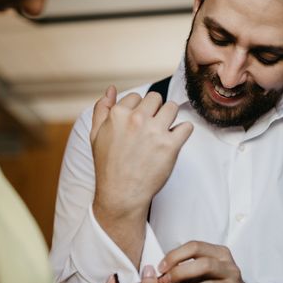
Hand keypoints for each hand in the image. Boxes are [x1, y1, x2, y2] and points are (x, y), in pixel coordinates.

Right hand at [90, 87, 192, 220]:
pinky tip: (173, 141)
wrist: (121, 194)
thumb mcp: (95, 135)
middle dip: (155, 111)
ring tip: (163, 133)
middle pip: (156, 98)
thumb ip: (102, 109)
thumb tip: (111, 88)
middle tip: (151, 128)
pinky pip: (186, 127)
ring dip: (170, 118)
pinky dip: (183, 133)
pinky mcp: (170, 146)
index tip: (138, 125)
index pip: (137, 96)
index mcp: (118, 114)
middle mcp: (136, 119)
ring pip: (172, 107)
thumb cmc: (108, 165)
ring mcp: (154, 132)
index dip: (138, 110)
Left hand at [158, 241, 255, 282]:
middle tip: (164, 282)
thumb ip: (186, 267)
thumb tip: (160, 270)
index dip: (175, 256)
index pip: (195, 247)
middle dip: (179, 273)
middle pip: (204, 265)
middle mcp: (230, 269)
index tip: (161, 267)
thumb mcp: (204, 270)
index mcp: (221, 254)